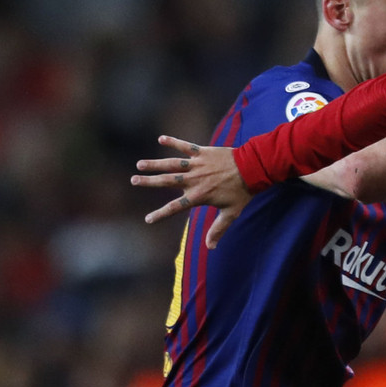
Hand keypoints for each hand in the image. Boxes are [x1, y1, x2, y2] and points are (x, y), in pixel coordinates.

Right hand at [132, 136, 251, 245]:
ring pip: (171, 164)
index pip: (175, 207)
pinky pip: (185, 146)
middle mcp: (194, 180)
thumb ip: (218, 230)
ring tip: (140, 164)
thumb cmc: (242, 192)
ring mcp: (197, 165)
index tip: (147, 220)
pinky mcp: (202, 152)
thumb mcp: (231, 213)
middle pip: (166, 181)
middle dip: (149, 181)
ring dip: (155, 163)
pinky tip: (161, 138)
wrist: (252, 168)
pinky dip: (173, 142)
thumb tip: (211, 248)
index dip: (160, 214)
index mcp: (198, 196)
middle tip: (133, 180)